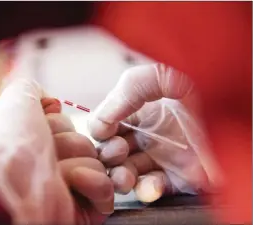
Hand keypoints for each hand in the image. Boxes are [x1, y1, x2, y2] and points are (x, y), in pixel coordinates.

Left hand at [0, 44, 113, 223]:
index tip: (41, 129)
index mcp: (38, 144)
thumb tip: (48, 99)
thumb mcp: (16, 100)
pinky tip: (74, 184)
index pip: (69, 125)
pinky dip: (94, 184)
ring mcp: (69, 188)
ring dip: (79, 165)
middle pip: (85, 143)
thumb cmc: (9, 145)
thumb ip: (31, 90)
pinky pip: (106, 188)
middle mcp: (52, 166)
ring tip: (57, 176)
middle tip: (48, 156)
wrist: (10, 184)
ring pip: (97, 163)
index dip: (58, 124)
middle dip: (70, 145)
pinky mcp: (84, 209)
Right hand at [88, 63, 222, 202]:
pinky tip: (150, 184)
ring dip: (123, 179)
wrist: (229, 96)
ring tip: (125, 177)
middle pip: (116, 156)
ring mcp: (164, 156)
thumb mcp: (147, 79)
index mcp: (138, 114)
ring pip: (131, 174)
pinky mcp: (182, 175)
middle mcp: (149, 135)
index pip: (107, 131)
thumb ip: (118, 99)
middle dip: (109, 159)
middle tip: (117, 155)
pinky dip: (149, 190)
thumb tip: (98, 127)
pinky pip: (158, 188)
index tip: (108, 136)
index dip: (102, 137)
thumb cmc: (190, 78)